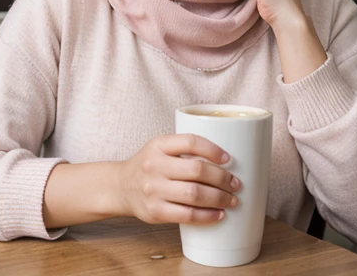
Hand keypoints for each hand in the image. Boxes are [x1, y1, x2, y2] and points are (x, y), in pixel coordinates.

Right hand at [117, 134, 240, 224]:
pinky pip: (187, 215)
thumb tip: (225, 160)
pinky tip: (219, 214)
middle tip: (236, 184)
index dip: (213, 149)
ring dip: (219, 198)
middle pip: (197, 170)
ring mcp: (153, 190)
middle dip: (222, 178)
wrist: (121, 187)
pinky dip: (207, 216)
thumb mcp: (160, 147)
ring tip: (232, 200)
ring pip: (195, 194)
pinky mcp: (155, 211)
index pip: (190, 141)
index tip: (228, 159)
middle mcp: (154, 165)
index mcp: (158, 145)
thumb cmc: (149, 166)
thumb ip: (184, 149)